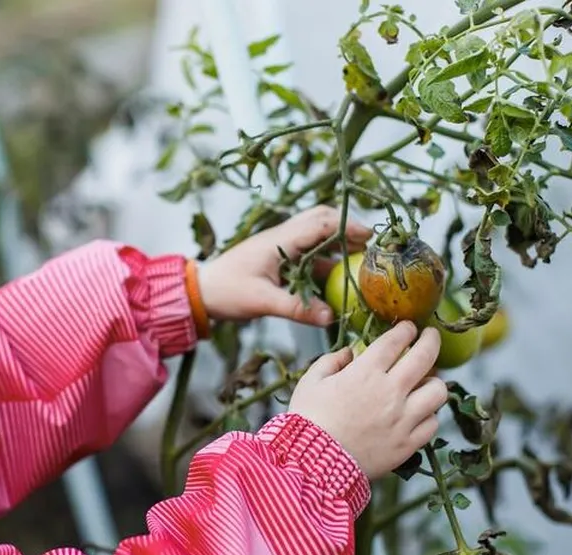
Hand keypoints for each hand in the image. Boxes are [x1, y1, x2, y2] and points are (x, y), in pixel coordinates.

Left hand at [198, 205, 370, 325]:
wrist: (201, 291)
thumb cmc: (226, 292)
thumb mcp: (262, 302)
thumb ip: (297, 309)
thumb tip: (331, 317)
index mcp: (279, 240)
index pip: (320, 223)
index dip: (347, 227)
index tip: (370, 236)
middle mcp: (282, 237)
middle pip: (321, 220)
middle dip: (346, 228)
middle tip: (369, 244)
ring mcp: (280, 246)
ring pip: (315, 236)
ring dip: (338, 244)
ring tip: (360, 258)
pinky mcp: (278, 258)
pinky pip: (308, 253)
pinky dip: (326, 260)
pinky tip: (337, 276)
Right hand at [287, 321, 446, 478]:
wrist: (312, 465)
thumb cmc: (307, 420)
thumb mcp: (311, 382)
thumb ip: (332, 361)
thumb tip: (350, 353)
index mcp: (366, 372)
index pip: (396, 340)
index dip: (406, 329)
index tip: (408, 327)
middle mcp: (391, 392)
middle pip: (426, 356)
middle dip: (431, 340)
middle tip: (431, 337)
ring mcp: (403, 419)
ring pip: (438, 391)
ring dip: (434, 381)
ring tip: (426, 381)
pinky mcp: (408, 444)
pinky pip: (432, 424)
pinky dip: (428, 415)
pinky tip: (419, 413)